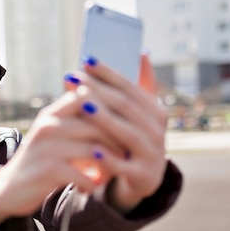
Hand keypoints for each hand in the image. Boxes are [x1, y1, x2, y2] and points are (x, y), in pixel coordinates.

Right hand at [0, 88, 124, 230]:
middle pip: (97, 124)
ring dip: (109, 163)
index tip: (127, 124)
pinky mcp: (48, 171)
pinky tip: (91, 185)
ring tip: (113, 170)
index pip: (88, 96)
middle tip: (128, 152)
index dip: (111, 108)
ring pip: (94, 149)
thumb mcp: (53, 134)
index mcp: (52, 113)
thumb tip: (114, 108)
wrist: (8, 189)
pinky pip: (84, 174)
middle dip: (118, 139)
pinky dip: (92, 182)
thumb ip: (76, 120)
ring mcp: (47, 147)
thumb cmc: (39, 161)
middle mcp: (48, 125)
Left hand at [73, 52, 167, 212]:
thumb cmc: (133, 138)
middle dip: (97, 90)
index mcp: (156, 111)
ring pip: (127, 133)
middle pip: (125, 106)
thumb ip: (138, 86)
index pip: (130, 87)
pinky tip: (91, 147)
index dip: (108, 73)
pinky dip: (108, 157)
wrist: (144, 179)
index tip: (85, 59)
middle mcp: (157, 130)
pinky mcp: (143, 176)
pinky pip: (123, 165)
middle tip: (72, 78)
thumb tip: (141, 51)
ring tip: (81, 104)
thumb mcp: (138, 115)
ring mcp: (152, 154)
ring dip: (103, 118)